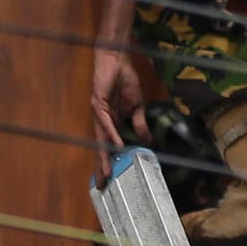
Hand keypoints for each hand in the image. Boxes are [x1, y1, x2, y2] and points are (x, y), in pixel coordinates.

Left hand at [89, 48, 149, 181]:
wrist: (118, 60)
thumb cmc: (125, 80)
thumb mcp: (137, 106)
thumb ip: (139, 123)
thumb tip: (148, 141)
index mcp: (111, 123)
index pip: (108, 147)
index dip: (108, 162)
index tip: (110, 180)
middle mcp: (102, 122)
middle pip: (101, 147)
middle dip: (102, 166)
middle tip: (103, 185)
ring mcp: (99, 113)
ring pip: (101, 139)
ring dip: (104, 156)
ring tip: (107, 172)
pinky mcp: (98, 103)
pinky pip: (106, 122)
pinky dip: (112, 134)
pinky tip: (116, 145)